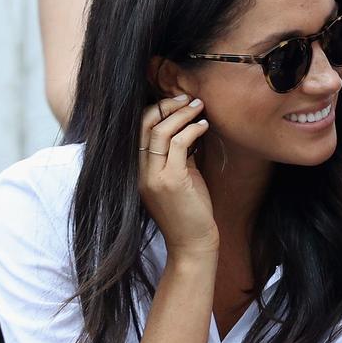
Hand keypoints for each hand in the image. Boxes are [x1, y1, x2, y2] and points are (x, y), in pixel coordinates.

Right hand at [139, 95, 216, 255]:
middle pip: (145, 125)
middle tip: (187, 98)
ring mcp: (153, 177)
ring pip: (160, 131)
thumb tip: (187, 128)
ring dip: (181, 114)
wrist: (192, 244)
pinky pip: (179, 144)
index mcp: (138, 171)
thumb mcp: (180, 178)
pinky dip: (192, 129)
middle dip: (166, 106)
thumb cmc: (189, 212)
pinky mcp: (171, 181)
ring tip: (198, 106)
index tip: (176, 102)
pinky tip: (204, 126)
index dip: (155, 110)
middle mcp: (140, 172)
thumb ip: (178, 156)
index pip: (138, 130)